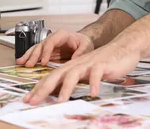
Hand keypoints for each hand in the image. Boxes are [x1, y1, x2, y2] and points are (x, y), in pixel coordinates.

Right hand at [16, 29, 93, 66]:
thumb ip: (81, 52)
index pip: (51, 42)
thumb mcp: (86, 46)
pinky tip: (23, 62)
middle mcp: (53, 38)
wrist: (83, 41)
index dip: (46, 52)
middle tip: (28, 64)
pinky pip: (37, 53)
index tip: (43, 62)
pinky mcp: (47, 51)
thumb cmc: (84, 42)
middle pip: (41, 45)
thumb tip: (74, 59)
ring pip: (36, 48)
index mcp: (61, 34)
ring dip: (28, 55)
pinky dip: (30, 57)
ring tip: (20, 62)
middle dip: (33, 55)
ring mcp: (49, 44)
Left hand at [22, 42, 139, 104]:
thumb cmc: (103, 63)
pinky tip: (92, 93)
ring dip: (66, 88)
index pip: (50, 78)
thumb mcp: (84, 74)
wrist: (122, 48)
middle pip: (56, 75)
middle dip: (43, 89)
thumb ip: (72, 82)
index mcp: (70, 67)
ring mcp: (88, 64)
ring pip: (73, 74)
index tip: (28, 100)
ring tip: (60, 101)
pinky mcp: (102, 65)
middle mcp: (76, 65)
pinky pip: (96, 74)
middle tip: (33, 101)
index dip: (38, 89)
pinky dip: (93, 83)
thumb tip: (58, 94)